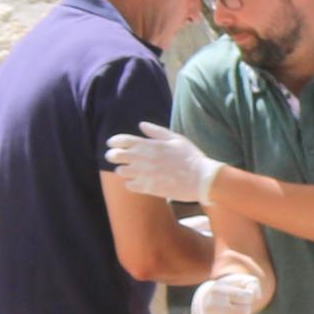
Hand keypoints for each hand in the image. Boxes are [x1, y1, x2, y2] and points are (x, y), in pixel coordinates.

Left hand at [106, 123, 220, 202]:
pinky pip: (129, 185)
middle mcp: (143, 159)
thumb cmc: (190, 157)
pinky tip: (136, 180)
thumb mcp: (176, 139)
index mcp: (149, 145)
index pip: (122, 140)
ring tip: (127, 169)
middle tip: (114, 156)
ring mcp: (144, 174)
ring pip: (121, 171)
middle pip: (116, 155)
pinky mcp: (148, 188)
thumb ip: (156, 131)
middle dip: (112, 155)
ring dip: (122, 169)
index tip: (112, 143)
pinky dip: (130, 183)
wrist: (201, 180)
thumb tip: (141, 125)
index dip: (114, 141)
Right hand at [191, 263, 268, 313]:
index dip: (248, 296)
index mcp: (217, 291)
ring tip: (230, 312)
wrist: (205, 301)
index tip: (240, 294)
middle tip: (236, 304)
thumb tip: (255, 297)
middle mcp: (212, 307)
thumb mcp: (239, 281)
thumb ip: (252, 284)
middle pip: (244, 312)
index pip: (247, 297)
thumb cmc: (227, 290)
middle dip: (245, 307)